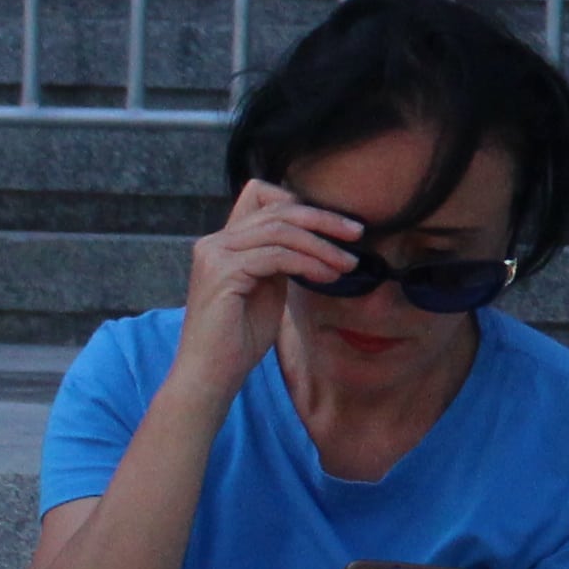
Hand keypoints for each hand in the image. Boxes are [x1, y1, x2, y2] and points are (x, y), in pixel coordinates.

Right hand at [182, 179, 361, 385]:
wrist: (212, 373)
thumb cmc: (240, 337)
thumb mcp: (267, 287)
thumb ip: (280, 258)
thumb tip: (314, 239)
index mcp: (224, 241)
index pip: (260, 195)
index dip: (300, 202)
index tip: (336, 224)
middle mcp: (214, 241)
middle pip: (277, 210)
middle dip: (323, 219)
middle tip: (357, 234)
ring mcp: (214, 254)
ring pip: (281, 231)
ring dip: (322, 245)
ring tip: (347, 263)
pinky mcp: (221, 272)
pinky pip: (276, 256)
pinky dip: (308, 263)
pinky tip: (327, 276)